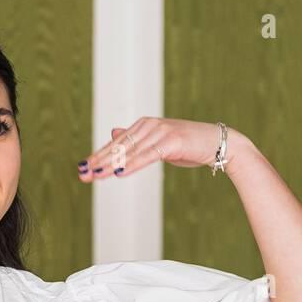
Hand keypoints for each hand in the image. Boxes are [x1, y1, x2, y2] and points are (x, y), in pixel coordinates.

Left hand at [76, 117, 244, 180]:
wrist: (218, 143)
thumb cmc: (189, 146)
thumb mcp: (159, 144)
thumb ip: (137, 141)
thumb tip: (114, 134)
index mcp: (144, 126)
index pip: (117, 143)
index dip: (99, 156)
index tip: (83, 168)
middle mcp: (149, 125)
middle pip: (119, 147)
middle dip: (99, 161)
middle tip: (82, 173)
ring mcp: (160, 132)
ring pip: (130, 152)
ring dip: (111, 165)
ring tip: (95, 175)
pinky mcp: (171, 141)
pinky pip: (147, 156)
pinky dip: (132, 165)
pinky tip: (119, 173)